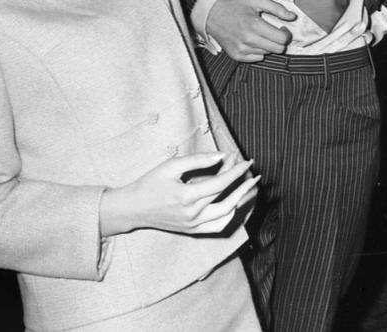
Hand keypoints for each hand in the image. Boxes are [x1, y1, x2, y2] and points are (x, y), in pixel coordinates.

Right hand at [100, 152, 259, 236]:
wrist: (133, 208)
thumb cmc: (151, 183)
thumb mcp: (171, 165)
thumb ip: (198, 160)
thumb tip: (222, 156)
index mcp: (187, 197)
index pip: (221, 183)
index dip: (236, 171)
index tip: (246, 160)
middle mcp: (192, 215)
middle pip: (227, 199)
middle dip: (243, 184)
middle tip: (253, 172)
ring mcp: (192, 226)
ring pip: (226, 216)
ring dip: (240, 201)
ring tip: (249, 188)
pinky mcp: (192, 231)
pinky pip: (217, 227)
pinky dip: (230, 215)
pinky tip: (235, 203)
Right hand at [207, 0, 295, 61]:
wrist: (212, 15)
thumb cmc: (236, 6)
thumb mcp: (256, 0)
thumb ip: (277, 8)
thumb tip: (293, 17)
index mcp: (254, 25)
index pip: (282, 39)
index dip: (286, 34)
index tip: (282, 28)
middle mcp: (248, 39)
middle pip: (277, 49)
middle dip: (280, 41)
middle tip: (274, 32)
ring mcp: (241, 49)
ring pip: (268, 53)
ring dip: (268, 45)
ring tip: (260, 34)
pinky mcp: (237, 56)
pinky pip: (257, 58)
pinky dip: (258, 51)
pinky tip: (252, 41)